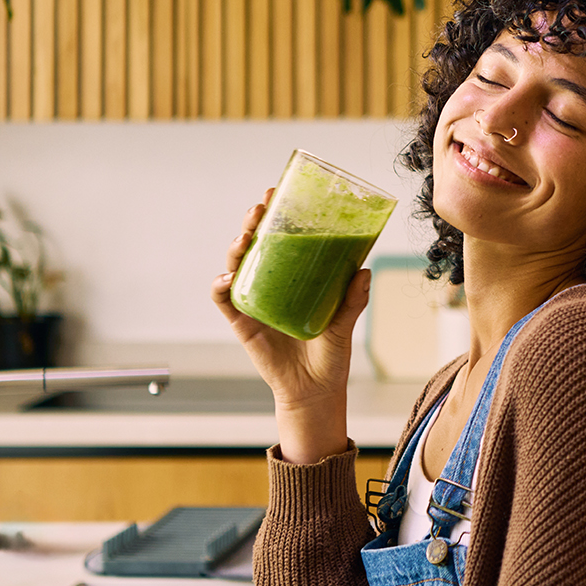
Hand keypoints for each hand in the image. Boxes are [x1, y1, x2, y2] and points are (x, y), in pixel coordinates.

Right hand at [212, 188, 367, 463]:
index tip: (278, 194)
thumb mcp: (344, 323)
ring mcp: (254, 302)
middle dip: (253, 223)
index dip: (276, 216)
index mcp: (293, 279)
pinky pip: (225, 301)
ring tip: (245, 238)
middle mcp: (270, 285)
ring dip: (236, 248)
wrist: (315, 391)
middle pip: (255, 246)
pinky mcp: (242, 323)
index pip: (281, 240)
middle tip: (260, 208)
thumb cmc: (330, 355)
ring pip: (236, 266)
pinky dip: (221, 287)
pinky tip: (227, 279)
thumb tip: (364, 271)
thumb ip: (353, 299)